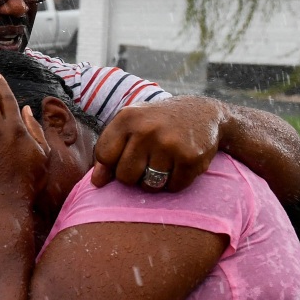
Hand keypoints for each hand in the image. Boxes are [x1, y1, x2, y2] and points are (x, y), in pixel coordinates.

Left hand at [91, 97, 224, 192]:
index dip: (111, 164)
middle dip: (134, 176)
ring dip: (155, 181)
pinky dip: (175, 182)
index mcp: (127, 118)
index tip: (124, 158)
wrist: (203, 112)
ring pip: (149, 185)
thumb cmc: (157, 123)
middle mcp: (146, 130)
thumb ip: (110, 150)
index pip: (104, 156)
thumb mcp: (131, 126)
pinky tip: (179, 165)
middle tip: (147, 162)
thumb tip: (96, 182)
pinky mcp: (191, 157)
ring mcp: (169, 144)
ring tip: (163, 162)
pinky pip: (173, 187)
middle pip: (125, 176)